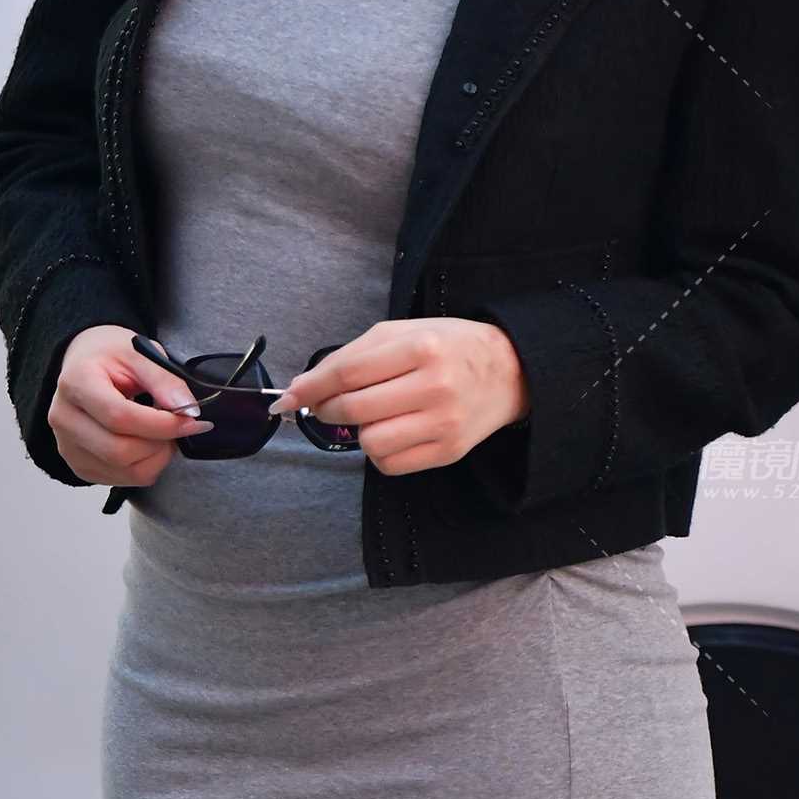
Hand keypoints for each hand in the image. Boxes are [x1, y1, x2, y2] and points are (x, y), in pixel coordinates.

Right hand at [50, 323, 205, 486]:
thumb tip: (187, 409)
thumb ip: (164, 379)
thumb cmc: (109, 357)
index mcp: (76, 383)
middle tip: (179, 427)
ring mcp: (68, 446)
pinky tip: (148, 444)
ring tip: (164, 434)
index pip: (119, 417)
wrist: (84, 365)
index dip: (161, 424)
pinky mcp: (79, 466)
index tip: (191, 420)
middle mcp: (64, 418)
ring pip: (124, 471)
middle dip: (160, 444)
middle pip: (119, 451)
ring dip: (156, 458)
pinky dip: (145, 467)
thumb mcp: (139, 353)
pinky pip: (122, 480)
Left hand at [266, 315, 526, 474]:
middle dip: (327, 410)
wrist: (511, 371)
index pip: (348, 373)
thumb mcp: (403, 333)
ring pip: (369, 443)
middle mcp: (434, 386)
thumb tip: (303, 386)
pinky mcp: (449, 451)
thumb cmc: (448, 347)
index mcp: (420, 348)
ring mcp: (443, 423)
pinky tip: (391, 433)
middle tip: (327, 406)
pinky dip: (378, 452)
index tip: (287, 398)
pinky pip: (390, 465)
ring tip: (371, 417)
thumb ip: (353, 356)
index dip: (310, 388)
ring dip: (358, 433)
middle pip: (354, 410)